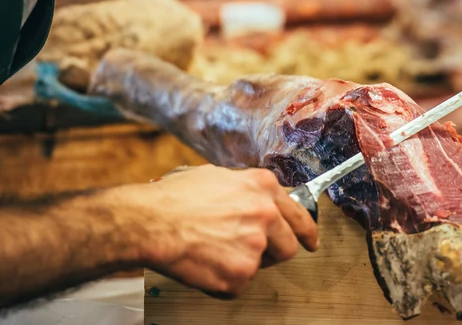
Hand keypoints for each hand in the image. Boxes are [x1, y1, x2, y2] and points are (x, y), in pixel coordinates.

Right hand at [123, 165, 317, 297]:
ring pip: (260, 266)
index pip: (298, 214)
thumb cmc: (174, 197)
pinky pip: (237, 284)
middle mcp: (266, 215)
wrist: (151, 222)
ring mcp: (255, 247)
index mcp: (262, 186)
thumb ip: (246, 190)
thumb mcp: (217, 176)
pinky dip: (222, 280)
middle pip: (287, 246)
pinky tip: (203, 263)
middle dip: (272, 252)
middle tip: (246, 251)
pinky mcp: (240, 275)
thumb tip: (254, 200)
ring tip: (212, 249)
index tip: (310, 242)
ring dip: (241, 263)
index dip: (306, 232)